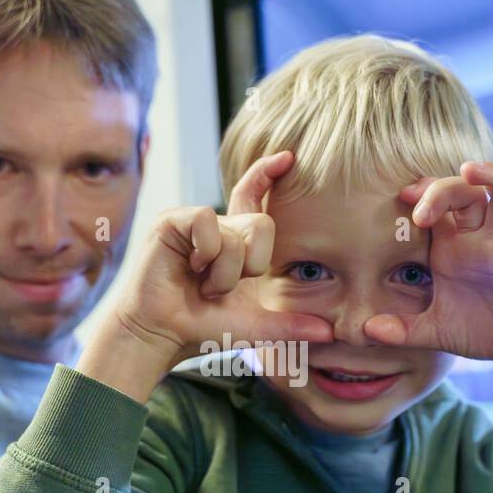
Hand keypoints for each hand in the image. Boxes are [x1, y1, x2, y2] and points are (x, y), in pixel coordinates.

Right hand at [81, 151, 332, 401]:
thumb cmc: (202, 328)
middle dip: (250, 266)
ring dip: (224, 273)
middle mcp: (218, 227)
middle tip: (222, 289)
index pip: (254, 197)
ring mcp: (194, 222)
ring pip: (235, 234)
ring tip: (202, 286)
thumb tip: (329, 332)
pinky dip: (205, 253)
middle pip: (261, 223)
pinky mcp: (172, 221)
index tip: (288, 157)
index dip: (268, 174)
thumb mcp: (255, 327)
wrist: (163, 335)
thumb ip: (291, 326)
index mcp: (236, 243)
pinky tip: (188, 269)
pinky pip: (207, 223)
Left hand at [363, 144, 492, 370]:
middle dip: (443, 192)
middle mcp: (481, 236)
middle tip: (420, 207)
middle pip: (465, 193)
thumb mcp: (436, 331)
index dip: (422, 194)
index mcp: (453, 248)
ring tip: (468, 169)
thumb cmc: (484, 333)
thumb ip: (402, 330)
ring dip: (487, 176)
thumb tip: (366, 330)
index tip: (403, 197)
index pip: (437, 207)